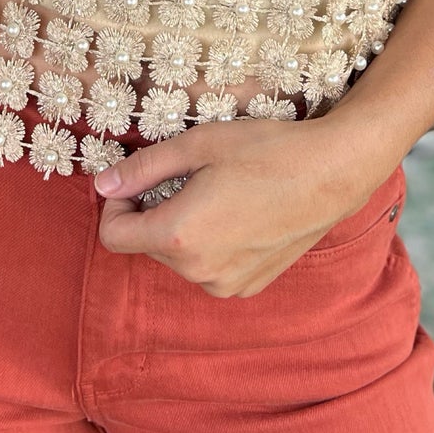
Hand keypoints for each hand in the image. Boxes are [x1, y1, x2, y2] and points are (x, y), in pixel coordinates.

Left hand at [93, 117, 398, 297]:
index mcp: (178, 237)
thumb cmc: (265, 151)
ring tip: (221, 194)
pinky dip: (212, 244)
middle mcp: (198, 272)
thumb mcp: (197, 145)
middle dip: (155, 211)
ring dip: (185, 229)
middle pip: (148, 245)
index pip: (113, 237)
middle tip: (191, 177)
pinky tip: (241, 214)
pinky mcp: (249, 287)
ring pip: (180, 258)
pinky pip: (210, 268)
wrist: (331, 173)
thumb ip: (143, 168)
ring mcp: (226, 285)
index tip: (136, 181)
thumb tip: (102, 185)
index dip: (115, 206)